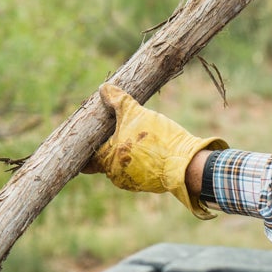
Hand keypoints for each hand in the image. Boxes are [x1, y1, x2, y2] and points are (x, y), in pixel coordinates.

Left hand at [86, 85, 225, 219]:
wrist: (186, 163)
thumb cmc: (157, 139)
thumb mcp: (135, 113)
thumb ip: (117, 101)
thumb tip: (103, 88)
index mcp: (107, 160)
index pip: (85, 160)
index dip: (85, 148)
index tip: (86, 137)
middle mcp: (116, 175)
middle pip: (104, 160)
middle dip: (108, 145)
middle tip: (112, 129)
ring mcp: (132, 182)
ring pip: (121, 164)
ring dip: (124, 152)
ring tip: (131, 135)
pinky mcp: (148, 184)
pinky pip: (136, 169)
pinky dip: (138, 159)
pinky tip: (146, 146)